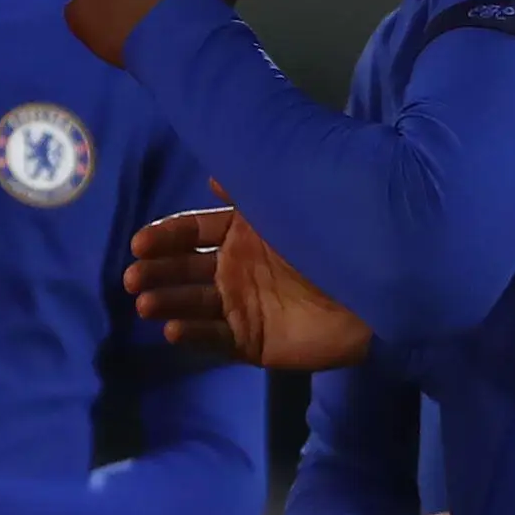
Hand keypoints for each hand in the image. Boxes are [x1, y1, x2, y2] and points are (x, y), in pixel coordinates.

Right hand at [123, 195, 374, 370]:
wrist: (381, 289)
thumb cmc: (332, 235)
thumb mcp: (287, 200)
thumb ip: (248, 188)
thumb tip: (215, 173)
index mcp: (243, 233)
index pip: (191, 232)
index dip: (164, 236)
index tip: (139, 242)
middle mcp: (238, 268)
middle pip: (184, 269)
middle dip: (155, 271)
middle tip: (132, 277)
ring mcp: (245, 307)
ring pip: (193, 304)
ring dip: (165, 301)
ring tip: (144, 302)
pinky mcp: (255, 342)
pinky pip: (216, 339)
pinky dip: (192, 334)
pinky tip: (171, 330)